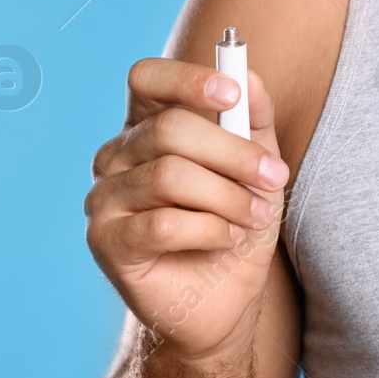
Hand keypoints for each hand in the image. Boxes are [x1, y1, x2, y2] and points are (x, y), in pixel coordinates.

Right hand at [84, 57, 289, 362]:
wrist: (226, 297)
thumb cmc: (237, 222)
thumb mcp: (258, 167)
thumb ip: (254, 121)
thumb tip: (250, 79)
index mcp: (148, 125)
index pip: (146, 79)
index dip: (186, 79)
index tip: (232, 94)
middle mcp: (117, 156)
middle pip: (168, 129)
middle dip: (233, 153)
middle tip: (274, 178)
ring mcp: (105, 198)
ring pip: (169, 176)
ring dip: (228, 197)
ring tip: (253, 217)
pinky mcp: (106, 242)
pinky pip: (161, 224)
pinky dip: (209, 230)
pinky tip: (226, 239)